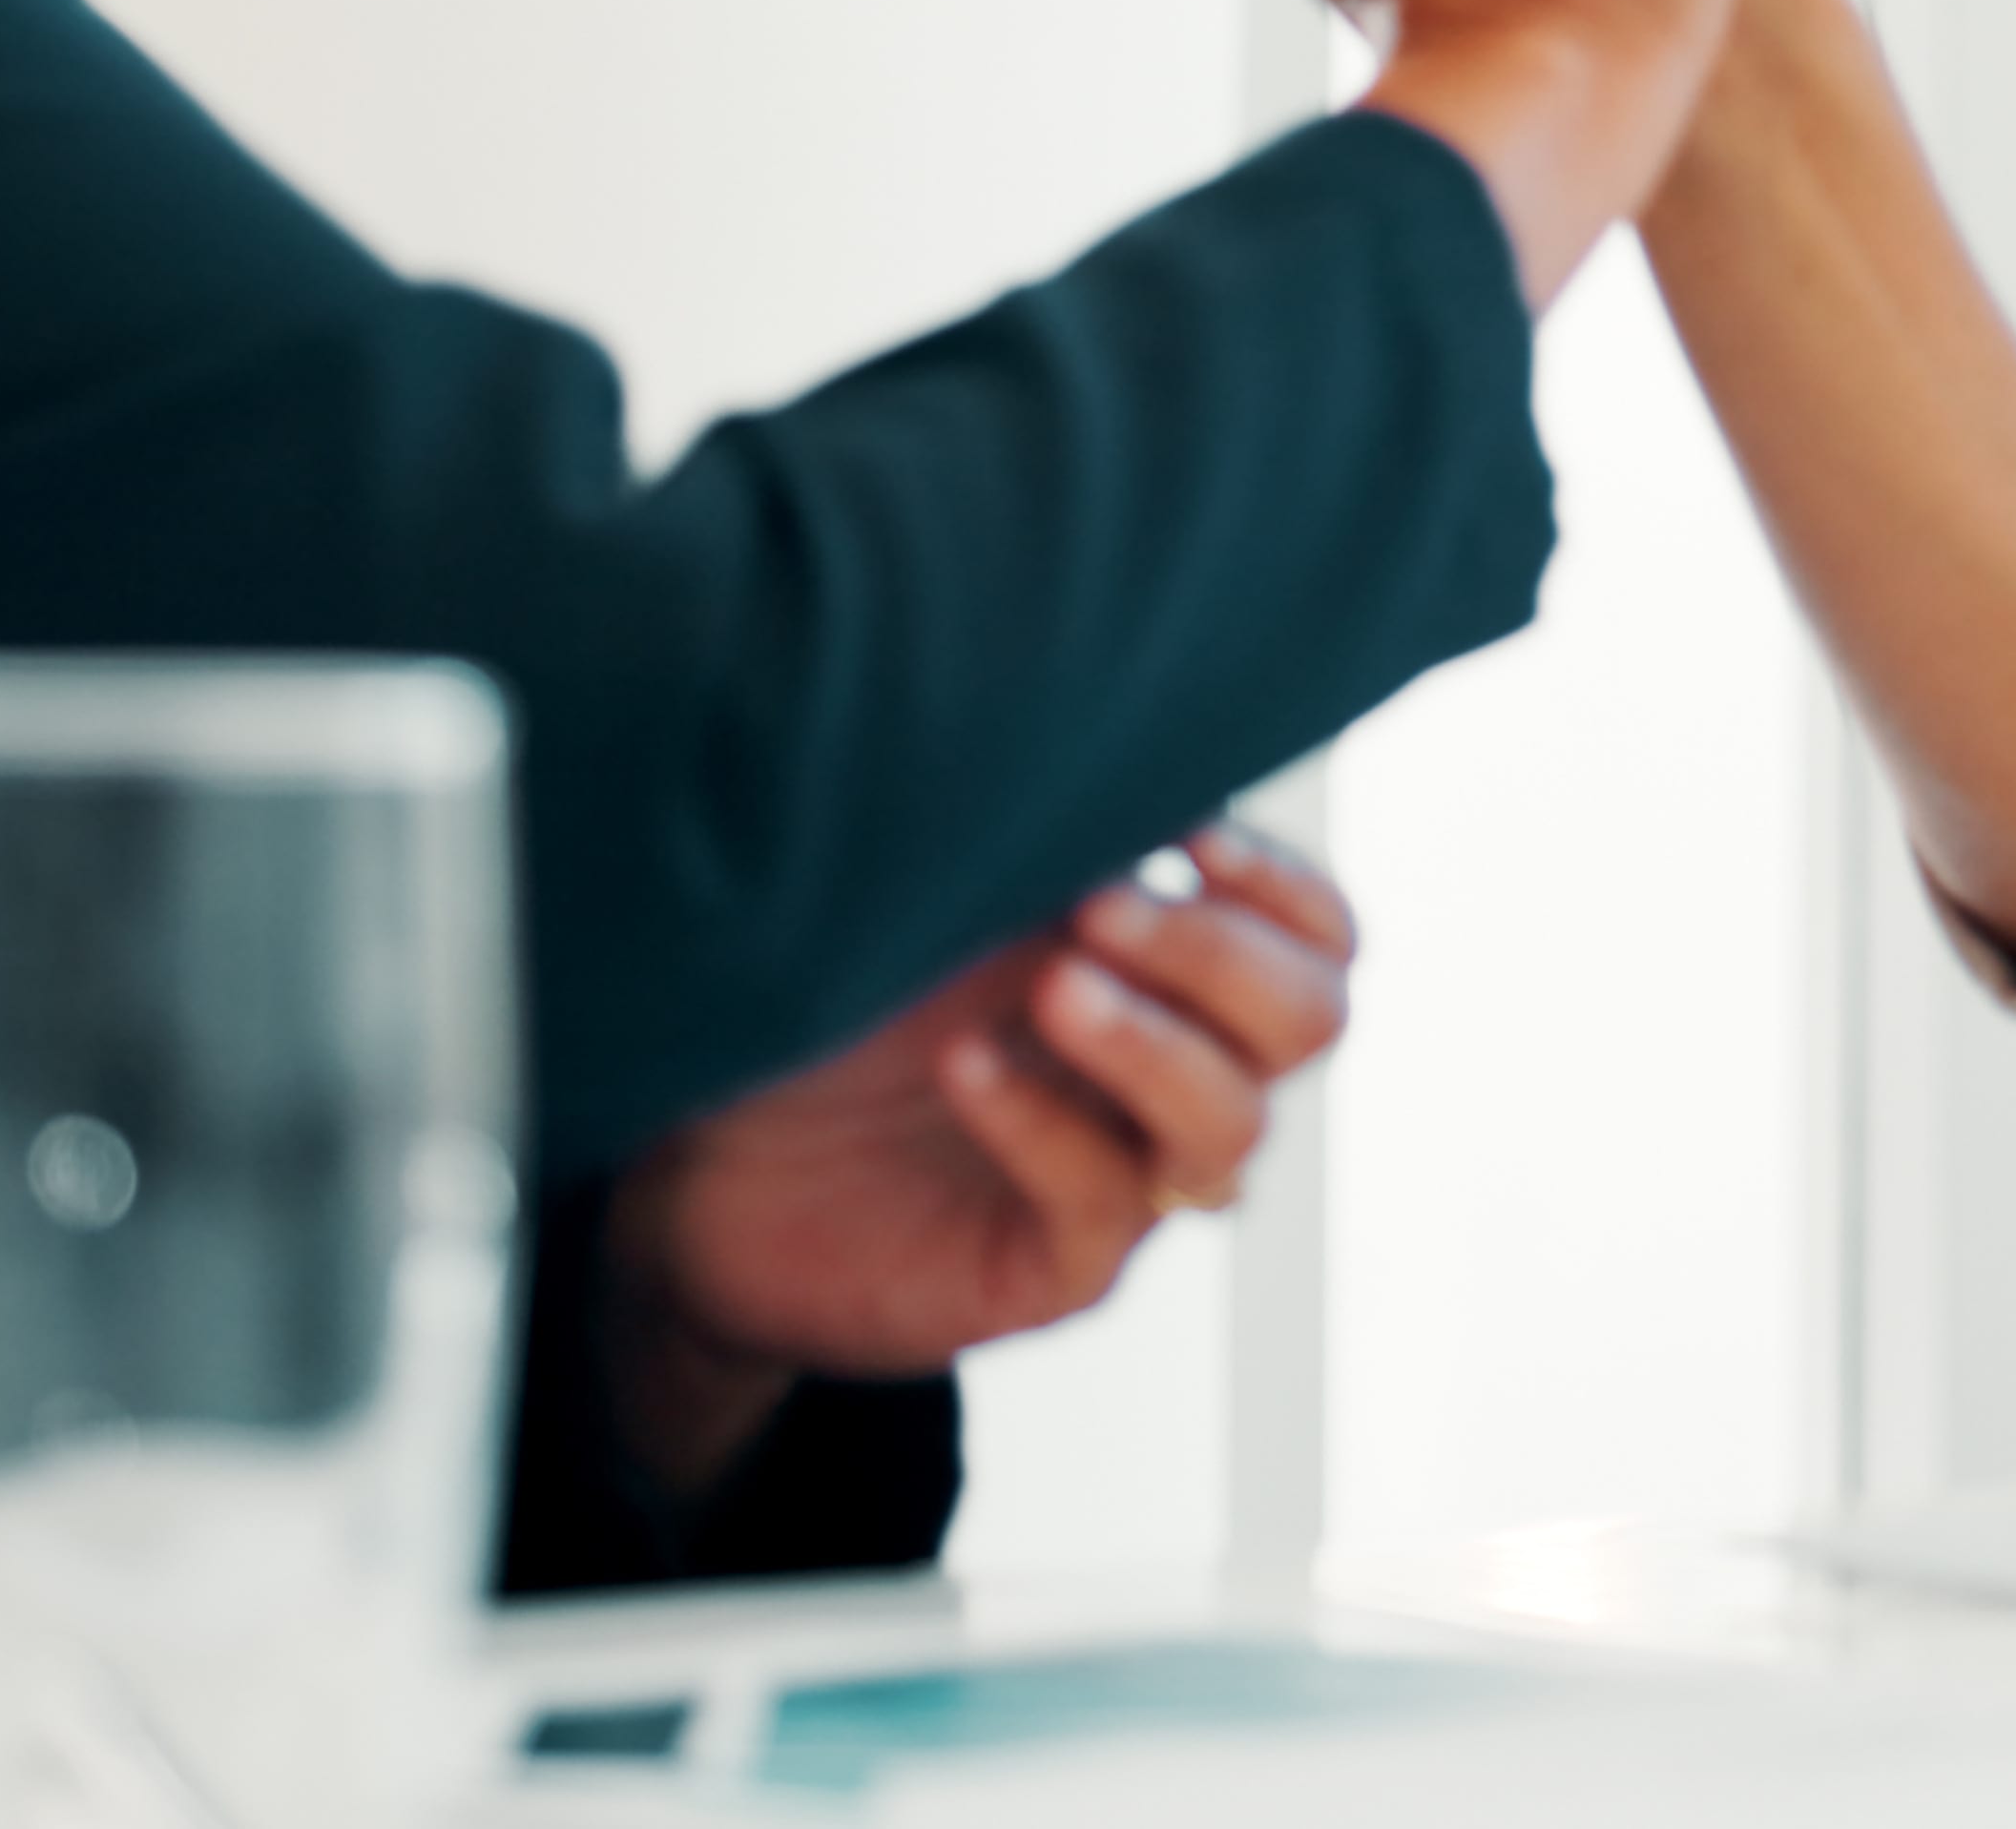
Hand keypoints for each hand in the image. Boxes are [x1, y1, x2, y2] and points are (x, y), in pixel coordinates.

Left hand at [608, 827, 1361, 1490]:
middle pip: (1309, 1021)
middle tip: (1102, 907)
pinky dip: (1046, 1123)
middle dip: (1221, 953)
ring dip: (1156, 1043)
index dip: (1284, 885)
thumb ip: (1038, 836)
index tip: (1191, 833)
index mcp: (1166, 975)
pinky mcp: (1052, 1269)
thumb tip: (1118, 746)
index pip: (1318, 939)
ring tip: (1051, 989)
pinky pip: (1103, 1206)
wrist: (698, 1163)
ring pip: (1234, 1127)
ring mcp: (1121, 1179)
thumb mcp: (936, 893)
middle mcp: (1166, 1077)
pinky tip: (964, 1066)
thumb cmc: (822, 1003)